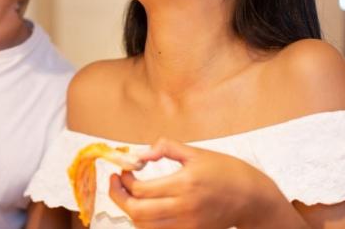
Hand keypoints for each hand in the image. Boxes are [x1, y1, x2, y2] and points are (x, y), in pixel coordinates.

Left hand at [109, 138, 294, 228]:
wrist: (252, 197)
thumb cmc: (225, 170)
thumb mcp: (196, 152)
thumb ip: (165, 147)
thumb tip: (140, 153)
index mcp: (184, 184)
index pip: (140, 190)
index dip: (124, 179)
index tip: (123, 168)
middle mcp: (184, 209)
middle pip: (137, 212)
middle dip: (119, 197)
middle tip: (116, 182)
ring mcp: (188, 225)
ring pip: (145, 227)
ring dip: (130, 211)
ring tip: (128, 194)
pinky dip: (146, 223)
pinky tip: (145, 207)